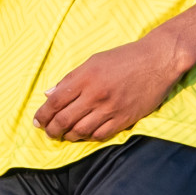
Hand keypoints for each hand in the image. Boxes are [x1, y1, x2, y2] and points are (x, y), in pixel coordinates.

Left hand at [32, 34, 184, 141]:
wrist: (158, 60)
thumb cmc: (125, 57)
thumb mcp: (94, 60)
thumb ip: (71, 78)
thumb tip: (49, 94)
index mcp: (86, 76)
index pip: (56, 101)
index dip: (43, 114)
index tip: (37, 122)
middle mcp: (96, 94)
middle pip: (65, 120)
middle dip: (52, 130)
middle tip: (49, 132)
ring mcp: (111, 108)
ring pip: (81, 131)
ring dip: (69, 135)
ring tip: (66, 134)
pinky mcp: (124, 119)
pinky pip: (100, 135)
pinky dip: (89, 137)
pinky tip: (85, 133)